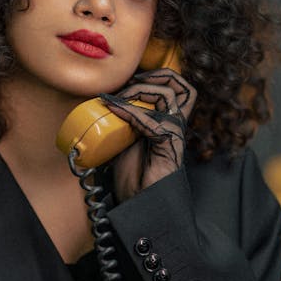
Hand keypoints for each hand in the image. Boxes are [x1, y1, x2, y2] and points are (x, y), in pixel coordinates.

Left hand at [102, 68, 196, 201]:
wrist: (140, 204)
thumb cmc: (133, 178)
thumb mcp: (123, 141)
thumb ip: (121, 122)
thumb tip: (101, 103)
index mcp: (166, 121)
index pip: (173, 87)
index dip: (152, 77)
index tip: (125, 82)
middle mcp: (174, 125)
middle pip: (180, 85)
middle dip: (154, 76)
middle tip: (129, 83)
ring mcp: (173, 135)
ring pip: (169, 95)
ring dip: (140, 91)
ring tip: (118, 98)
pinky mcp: (169, 147)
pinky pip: (153, 121)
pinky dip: (130, 111)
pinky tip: (113, 109)